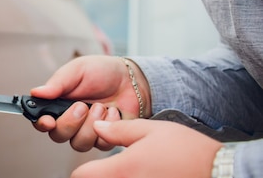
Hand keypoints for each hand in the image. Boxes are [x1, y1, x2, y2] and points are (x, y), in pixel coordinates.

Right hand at [31, 55, 149, 150]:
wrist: (131, 79)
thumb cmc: (101, 71)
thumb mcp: (78, 70)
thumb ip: (57, 83)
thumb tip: (35, 92)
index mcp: (58, 104)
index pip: (41, 121)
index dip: (42, 124)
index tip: (48, 121)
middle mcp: (70, 120)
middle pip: (58, 136)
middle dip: (70, 123)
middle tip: (82, 106)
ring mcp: (87, 131)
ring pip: (79, 143)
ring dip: (91, 125)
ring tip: (100, 106)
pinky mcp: (105, 138)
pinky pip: (101, 144)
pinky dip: (109, 126)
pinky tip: (113, 112)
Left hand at [72, 120, 222, 177]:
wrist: (220, 171)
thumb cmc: (188, 150)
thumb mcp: (151, 129)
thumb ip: (119, 131)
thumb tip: (98, 128)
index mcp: (123, 169)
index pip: (81, 176)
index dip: (83, 168)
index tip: (89, 164)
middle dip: (97, 175)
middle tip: (108, 167)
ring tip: (129, 170)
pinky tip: (143, 175)